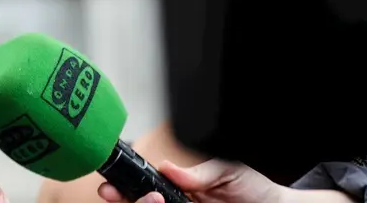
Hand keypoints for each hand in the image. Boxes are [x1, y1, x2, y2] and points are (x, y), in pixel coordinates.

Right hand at [97, 159, 282, 202]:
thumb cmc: (255, 190)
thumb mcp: (227, 172)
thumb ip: (198, 173)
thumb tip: (168, 167)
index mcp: (178, 187)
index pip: (143, 186)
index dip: (123, 187)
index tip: (112, 187)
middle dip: (129, 200)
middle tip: (141, 197)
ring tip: (157, 202)